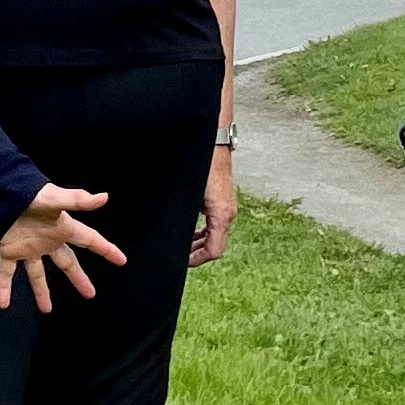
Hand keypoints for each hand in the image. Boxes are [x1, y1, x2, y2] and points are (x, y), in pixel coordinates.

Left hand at [0, 181, 125, 313]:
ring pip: (37, 274)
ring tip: (47, 310)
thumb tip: (104, 197)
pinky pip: (6, 273)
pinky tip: (3, 304)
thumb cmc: (29, 194)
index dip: (106, 249)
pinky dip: (4, 288)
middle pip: (67, 262)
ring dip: (41, 292)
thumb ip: (78, 199)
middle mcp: (47, 240)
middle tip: (90, 294)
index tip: (121, 260)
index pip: (89, 239)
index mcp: (62, 228)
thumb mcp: (55, 198)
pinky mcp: (8, 250)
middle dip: (78, 278)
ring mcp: (28, 247)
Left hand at [191, 143, 236, 267]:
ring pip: (217, 235)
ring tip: (184, 247)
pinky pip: (217, 223)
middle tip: (180, 257)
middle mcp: (228, 213)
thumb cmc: (201, 165)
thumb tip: (176, 236)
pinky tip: (192, 230)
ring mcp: (227, 206)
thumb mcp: (190, 196)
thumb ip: (187, 218)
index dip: (197, 260)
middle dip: (197, 254)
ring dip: (201, 243)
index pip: (214, 251)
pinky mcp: (224, 200)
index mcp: (221, 215)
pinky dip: (205, 231)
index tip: (183, 262)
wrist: (212, 142)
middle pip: (216, 246)